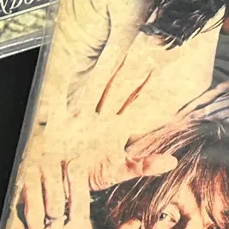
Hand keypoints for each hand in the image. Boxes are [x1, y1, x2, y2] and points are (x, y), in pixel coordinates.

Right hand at [4, 157, 138, 228]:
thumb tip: (136, 223)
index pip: (78, 200)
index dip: (77, 183)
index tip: (80, 163)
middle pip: (55, 196)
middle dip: (56, 180)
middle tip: (56, 162)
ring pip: (36, 203)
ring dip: (38, 192)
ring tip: (40, 178)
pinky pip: (18, 221)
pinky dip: (20, 210)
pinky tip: (21, 197)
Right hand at [19, 41, 179, 217]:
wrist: (60, 185)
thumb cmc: (88, 177)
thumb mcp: (116, 172)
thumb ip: (143, 165)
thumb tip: (171, 162)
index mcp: (115, 127)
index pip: (134, 101)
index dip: (145, 85)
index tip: (158, 65)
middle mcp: (99, 118)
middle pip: (114, 87)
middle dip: (125, 67)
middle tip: (137, 43)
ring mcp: (79, 118)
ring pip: (92, 88)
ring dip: (99, 70)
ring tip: (108, 47)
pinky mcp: (59, 123)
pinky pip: (58, 102)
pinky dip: (57, 89)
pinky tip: (59, 70)